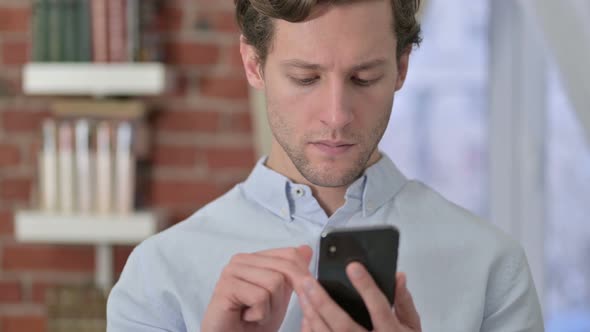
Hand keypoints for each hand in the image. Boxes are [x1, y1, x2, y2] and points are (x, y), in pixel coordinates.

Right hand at [201, 245, 312, 331]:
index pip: (289, 254)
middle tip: (266, 312)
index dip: (301, 277)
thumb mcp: (280, 297)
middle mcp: (241, 260)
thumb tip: (306, 249)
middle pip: (284, 269)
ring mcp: (231, 271)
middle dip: (282, 297)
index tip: (301, 295)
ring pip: (274, 282)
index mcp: (254, 259)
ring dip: (270, 308)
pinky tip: (245, 317)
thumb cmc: (252, 324)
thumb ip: (291, 274)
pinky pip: (259, 297)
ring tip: (253, 314)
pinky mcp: (226, 286)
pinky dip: (259, 314)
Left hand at [297, 262, 420, 331]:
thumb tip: (398, 277)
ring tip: (303, 294)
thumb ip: (404, 302)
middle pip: (344, 325)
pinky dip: (311, 329)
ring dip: (312, 314)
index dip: (366, 287)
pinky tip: (306, 315)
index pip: (379, 308)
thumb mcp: (412, 326)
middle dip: (323, 302)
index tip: (353, 267)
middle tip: (309, 282)